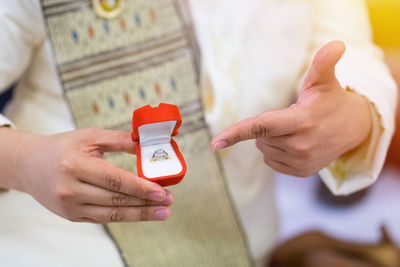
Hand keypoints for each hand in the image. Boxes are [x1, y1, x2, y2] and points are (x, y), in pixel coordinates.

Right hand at [11, 128, 172, 222]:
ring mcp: (70, 206)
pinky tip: (140, 213)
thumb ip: (118, 140)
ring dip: (139, 214)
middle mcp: (70, 189)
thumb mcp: (89, 136)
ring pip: (111, 213)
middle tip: (168, 202)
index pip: (114, 180)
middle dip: (146, 203)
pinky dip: (124, 215)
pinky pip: (103, 218)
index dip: (140, 187)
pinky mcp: (72, 216)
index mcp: (75, 165)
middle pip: (115, 199)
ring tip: (162, 213)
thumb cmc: (62, 147)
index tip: (161, 191)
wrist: (29, 165)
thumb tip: (146, 143)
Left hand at [210, 41, 371, 176]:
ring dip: (272, 139)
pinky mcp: (301, 172)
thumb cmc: (332, 101)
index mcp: (301, 121)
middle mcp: (300, 145)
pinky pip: (271, 161)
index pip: (262, 127)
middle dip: (267, 126)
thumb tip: (337, 44)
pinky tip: (295, 143)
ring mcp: (300, 161)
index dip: (236, 133)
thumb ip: (323, 64)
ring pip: (264, 149)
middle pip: (259, 137)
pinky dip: (276, 151)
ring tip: (296, 131)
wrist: (354, 130)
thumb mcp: (325, 81)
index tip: (214, 144)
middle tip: (292, 118)